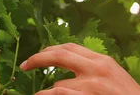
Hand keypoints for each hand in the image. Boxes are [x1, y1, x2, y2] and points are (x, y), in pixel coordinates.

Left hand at [20, 43, 139, 94]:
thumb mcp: (115, 77)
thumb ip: (96, 70)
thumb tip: (74, 72)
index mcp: (103, 61)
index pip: (70, 48)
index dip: (50, 50)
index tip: (38, 56)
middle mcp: (96, 69)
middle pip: (60, 55)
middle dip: (39, 58)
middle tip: (24, 66)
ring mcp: (92, 86)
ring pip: (57, 85)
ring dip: (45, 92)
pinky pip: (60, 94)